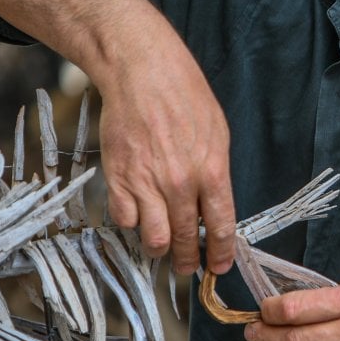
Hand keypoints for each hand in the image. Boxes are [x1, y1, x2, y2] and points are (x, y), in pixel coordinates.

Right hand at [98, 56, 236, 275]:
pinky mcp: (119, 178)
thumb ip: (216, 175)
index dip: (220, 253)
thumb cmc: (186, 97)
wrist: (144, 74)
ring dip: (159, 249)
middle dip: (187, 260)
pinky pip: (124, 220)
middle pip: (186, 239)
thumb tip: (213, 208)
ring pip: (154, 239)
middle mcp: (180, 183)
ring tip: (162, 247)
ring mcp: (147, 183)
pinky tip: (139, 216)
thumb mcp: (218, 135)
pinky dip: (132, 224)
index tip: (219, 266)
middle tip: (186, 266)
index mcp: (212, 172)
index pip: (221, 227)